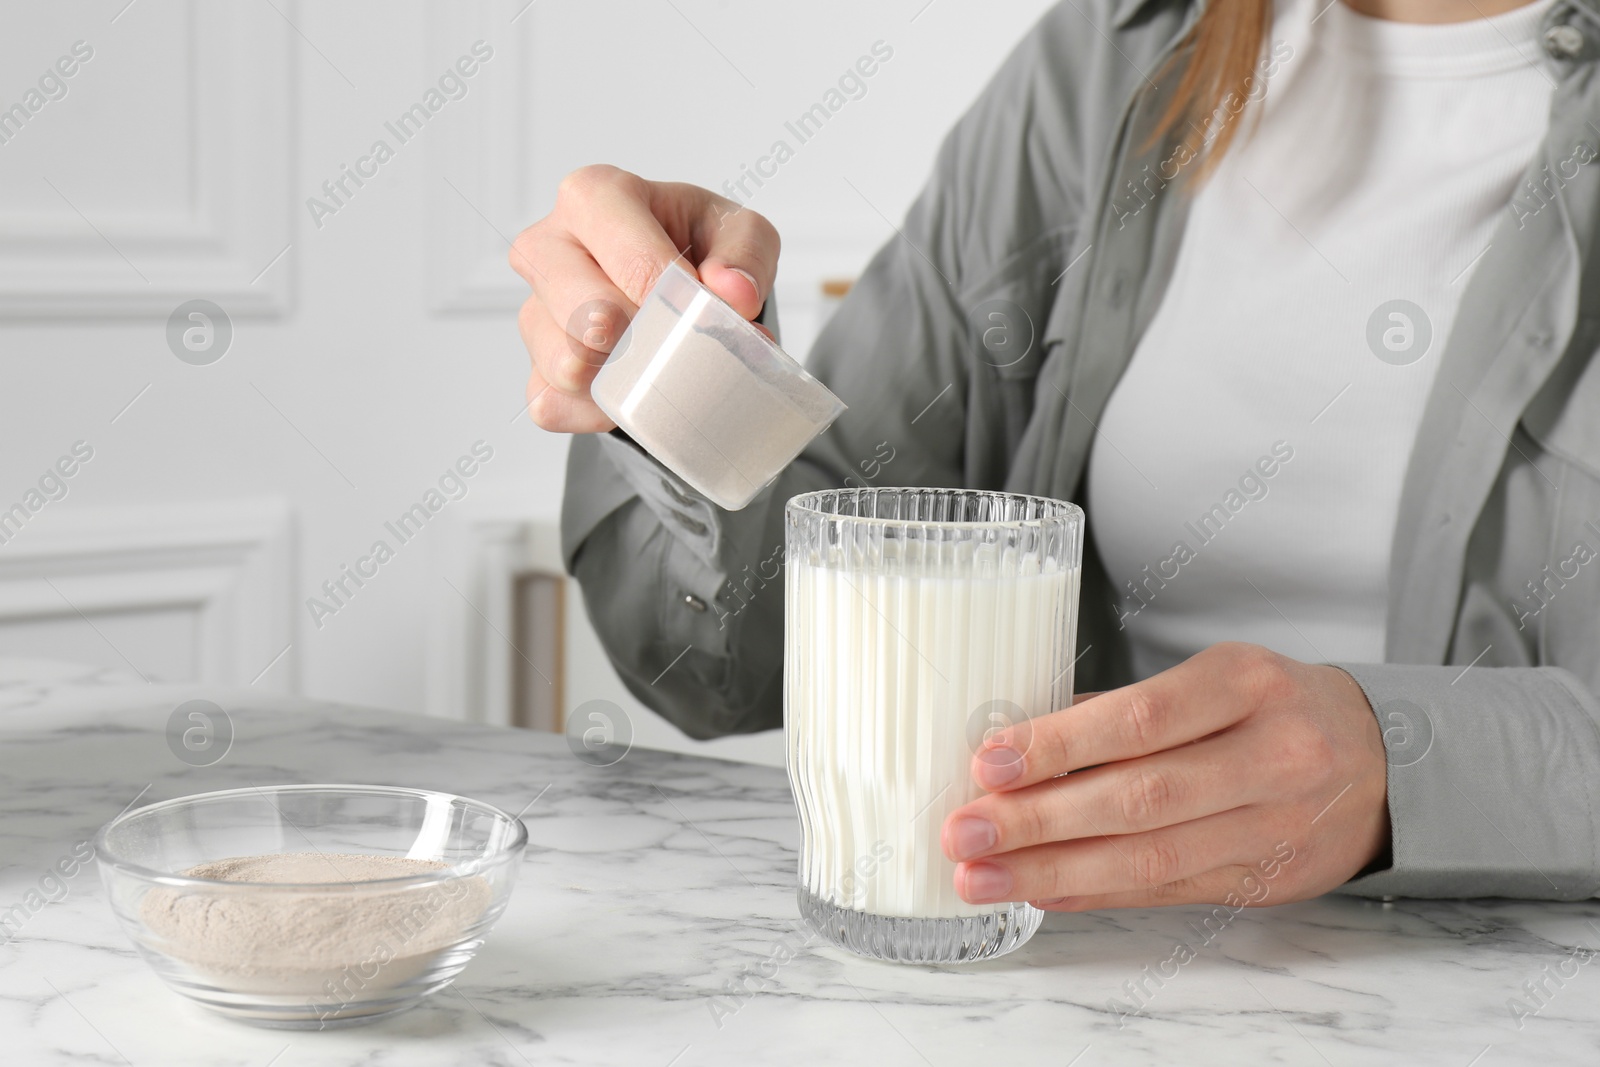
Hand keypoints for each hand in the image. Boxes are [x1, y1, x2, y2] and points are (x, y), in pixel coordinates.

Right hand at [508, 164, 780, 431]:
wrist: (670, 283)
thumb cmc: (693, 245)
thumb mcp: (737, 231)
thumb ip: (746, 254)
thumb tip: (733, 293)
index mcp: (594, 197)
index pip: (624, 253)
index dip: (664, 290)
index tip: (696, 308)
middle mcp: (548, 247)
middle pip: (584, 313)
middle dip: (645, 340)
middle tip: (681, 343)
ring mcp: (535, 312)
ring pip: (566, 365)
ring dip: (627, 379)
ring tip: (664, 363)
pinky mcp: (535, 369)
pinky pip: (557, 405)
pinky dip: (605, 411)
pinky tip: (636, 389)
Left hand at [941, 642, 1390, 909]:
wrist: (1385, 762)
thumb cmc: (1276, 707)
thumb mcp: (1216, 678)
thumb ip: (1126, 711)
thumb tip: (1021, 743)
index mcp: (1248, 685)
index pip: (1140, 719)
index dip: (1059, 745)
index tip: (989, 762)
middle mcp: (1271, 756)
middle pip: (1140, 799)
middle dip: (1039, 821)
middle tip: (965, 832)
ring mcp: (1274, 826)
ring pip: (1151, 859)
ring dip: (1054, 872)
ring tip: (983, 876)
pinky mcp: (1267, 880)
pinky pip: (1168, 891)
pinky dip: (1095, 893)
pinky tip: (1042, 891)